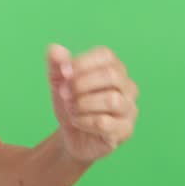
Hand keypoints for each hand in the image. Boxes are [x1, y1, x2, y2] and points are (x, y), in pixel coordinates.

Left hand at [47, 45, 138, 163]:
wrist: (71, 135)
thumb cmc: (70, 103)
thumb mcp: (58, 82)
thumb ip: (56, 64)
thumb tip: (55, 49)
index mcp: (114, 68)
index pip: (106, 55)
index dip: (82, 62)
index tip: (63, 73)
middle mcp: (127, 86)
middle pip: (111, 75)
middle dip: (82, 83)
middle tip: (64, 92)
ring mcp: (129, 108)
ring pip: (111, 100)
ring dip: (83, 103)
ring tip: (70, 108)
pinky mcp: (125, 130)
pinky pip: (105, 123)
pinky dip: (84, 121)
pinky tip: (76, 121)